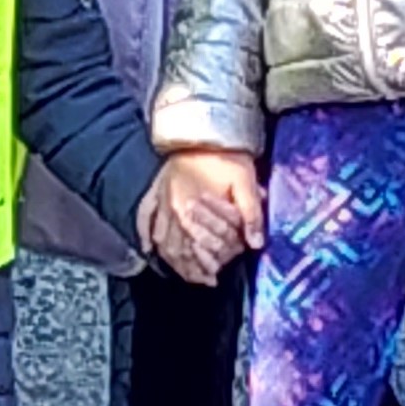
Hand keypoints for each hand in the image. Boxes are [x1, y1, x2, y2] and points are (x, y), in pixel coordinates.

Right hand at [146, 149, 263, 282]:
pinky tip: (154, 252)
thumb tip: (257, 243)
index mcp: (191, 205)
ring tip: (190, 274)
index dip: (212, 261)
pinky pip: (147, 222)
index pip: (200, 244)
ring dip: (176, 261)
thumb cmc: (225, 154)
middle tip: (208, 276)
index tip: (220, 271)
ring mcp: (161, 202)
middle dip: (195, 265)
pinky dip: (150, 239)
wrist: (202, 129)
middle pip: (180, 248)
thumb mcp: (245, 181)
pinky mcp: (156, 195)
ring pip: (163, 241)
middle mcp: (172, 208)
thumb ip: (252, 214)